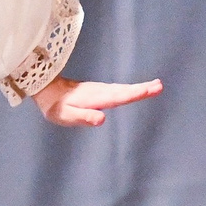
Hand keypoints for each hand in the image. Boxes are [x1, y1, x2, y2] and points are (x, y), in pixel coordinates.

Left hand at [34, 75, 162, 127]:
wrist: (46, 89)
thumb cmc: (55, 106)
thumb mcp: (66, 115)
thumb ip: (83, 117)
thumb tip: (102, 119)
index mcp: (96, 99)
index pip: (119, 97)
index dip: (136, 94)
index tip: (152, 89)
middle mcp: (100, 92)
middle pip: (124, 91)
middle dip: (142, 89)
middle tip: (159, 86)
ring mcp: (100, 90)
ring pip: (122, 89)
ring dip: (139, 88)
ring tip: (155, 86)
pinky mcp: (98, 91)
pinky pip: (118, 89)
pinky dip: (129, 89)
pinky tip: (134, 90)